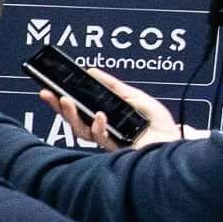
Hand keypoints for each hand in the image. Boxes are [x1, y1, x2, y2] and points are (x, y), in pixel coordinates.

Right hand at [47, 72, 180, 150]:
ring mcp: (108, 141)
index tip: (50, 88)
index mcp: (107, 118)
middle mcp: (104, 131)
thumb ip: (114, 87)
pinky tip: (100, 115)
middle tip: (47, 93)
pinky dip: (98, 124)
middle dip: (59, 107)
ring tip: (66, 101)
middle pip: (74, 120)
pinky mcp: (115, 149)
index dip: (63, 100)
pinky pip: (100, 137)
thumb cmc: (159, 126)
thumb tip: (92, 72)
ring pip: (81, 130)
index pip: (79, 109)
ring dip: (71, 115)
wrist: (174, 142)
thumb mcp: (135, 97)